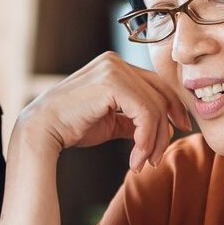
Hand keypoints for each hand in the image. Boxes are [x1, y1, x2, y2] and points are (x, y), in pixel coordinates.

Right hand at [12, 53, 190, 172]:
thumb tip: (161, 127)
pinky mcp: (112, 83)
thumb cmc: (71, 127)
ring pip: (154, 107)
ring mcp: (113, 69)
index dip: (173, 108)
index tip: (180, 130)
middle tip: (156, 159)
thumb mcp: (111, 121)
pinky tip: (136, 156)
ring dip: (153, 141)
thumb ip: (133, 119)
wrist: (43, 130)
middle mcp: (116, 62)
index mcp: (115, 66)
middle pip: (160, 95)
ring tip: (142, 163)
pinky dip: (145, 138)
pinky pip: (145, 112)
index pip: (156, 85)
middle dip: (165, 130)